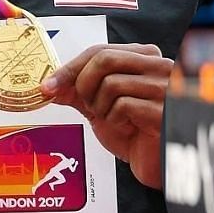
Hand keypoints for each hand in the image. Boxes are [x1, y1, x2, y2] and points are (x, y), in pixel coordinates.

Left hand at [42, 43, 172, 189]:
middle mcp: (159, 66)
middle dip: (84, 84)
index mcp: (145, 58)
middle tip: (85, 105)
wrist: (154, 162)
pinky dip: (115, 119)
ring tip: (112, 118)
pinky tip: (126, 127)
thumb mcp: (101, 105)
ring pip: (111, 83)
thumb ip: (78, 90)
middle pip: (104, 59)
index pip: (100, 50)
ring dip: (101, 107)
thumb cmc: (134, 132)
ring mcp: (164, 87)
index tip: (48, 86)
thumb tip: (49, 85)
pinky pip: (123, 105)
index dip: (70, 68)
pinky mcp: (163, 109)